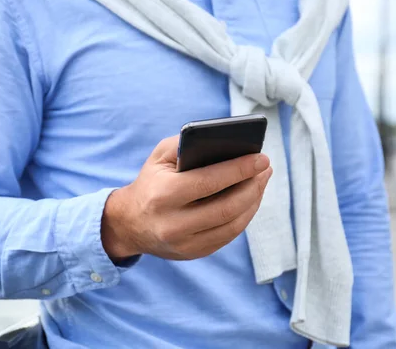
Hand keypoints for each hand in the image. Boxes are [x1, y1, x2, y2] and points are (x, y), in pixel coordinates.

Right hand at [101, 135, 272, 260]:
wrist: (129, 223)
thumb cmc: (151, 182)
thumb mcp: (159, 157)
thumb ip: (188, 145)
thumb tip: (227, 143)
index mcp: (163, 195)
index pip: (209, 182)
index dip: (239, 170)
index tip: (262, 158)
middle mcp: (173, 224)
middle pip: (226, 207)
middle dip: (252, 186)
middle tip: (266, 168)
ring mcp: (184, 244)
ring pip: (231, 225)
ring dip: (253, 201)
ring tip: (262, 181)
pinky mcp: (193, 253)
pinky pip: (228, 236)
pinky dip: (244, 216)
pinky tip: (251, 199)